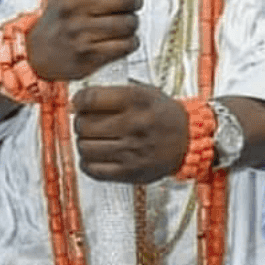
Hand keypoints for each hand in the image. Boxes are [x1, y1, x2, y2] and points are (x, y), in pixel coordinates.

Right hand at [28, 0, 143, 81]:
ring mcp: (79, 32)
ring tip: (125, 23)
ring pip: (128, 23)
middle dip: (135, 0)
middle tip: (132, 4)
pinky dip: (131, 42)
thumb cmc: (62, 17)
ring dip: (133, 23)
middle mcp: (72, 7)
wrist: (38, 54)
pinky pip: (125, 45)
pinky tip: (123, 40)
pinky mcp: (88, 55)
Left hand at [72, 83, 188, 183]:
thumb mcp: (142, 92)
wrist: (188, 140)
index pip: (90, 99)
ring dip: (83, 141)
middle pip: (84, 124)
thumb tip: (76, 103)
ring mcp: (132, 150)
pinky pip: (93, 169)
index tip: (79, 103)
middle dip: (80, 122)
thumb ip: (110, 94)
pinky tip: (95, 155)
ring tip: (92, 138)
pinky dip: (87, 162)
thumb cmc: (161, 114)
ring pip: (85, 147)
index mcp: (136, 100)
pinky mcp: (130, 172)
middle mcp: (134, 124)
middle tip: (86, 122)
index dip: (78, 101)